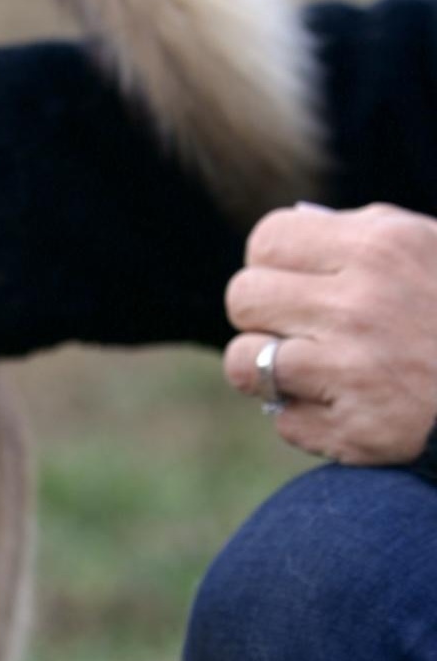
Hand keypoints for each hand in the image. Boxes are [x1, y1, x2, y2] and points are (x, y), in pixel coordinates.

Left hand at [225, 203, 436, 464]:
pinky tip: (346, 408)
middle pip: (242, 298)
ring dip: (267, 370)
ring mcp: (350, 370)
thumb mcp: (430, 251)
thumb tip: (296, 231)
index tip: (291, 280)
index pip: (268, 239)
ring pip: (243, 362)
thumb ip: (362, 236)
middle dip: (262, 315)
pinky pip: (282, 420)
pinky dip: (307, 419)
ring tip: (308, 370)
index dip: (271, 262)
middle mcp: (358, 305)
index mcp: (381, 247)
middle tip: (296, 328)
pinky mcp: (351, 429)